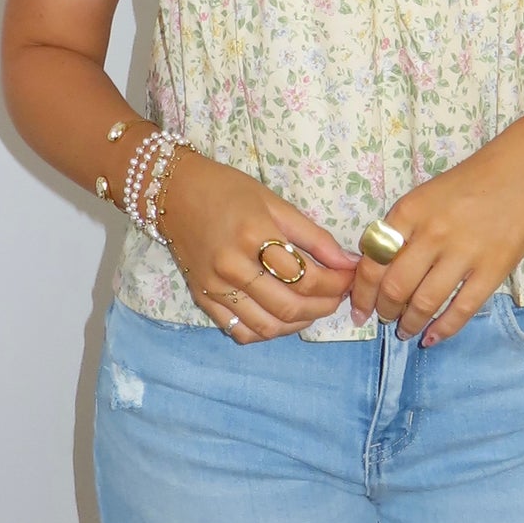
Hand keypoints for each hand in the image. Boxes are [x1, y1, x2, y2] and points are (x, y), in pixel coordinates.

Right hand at [162, 152, 357, 341]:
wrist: (173, 193)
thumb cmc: (227, 190)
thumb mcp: (275, 202)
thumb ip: (314, 236)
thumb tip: (348, 262)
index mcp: (254, 236)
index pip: (306, 277)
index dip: (337, 283)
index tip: (350, 277)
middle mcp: (233, 267)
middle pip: (290, 307)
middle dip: (325, 306)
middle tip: (338, 295)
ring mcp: (215, 288)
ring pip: (268, 327)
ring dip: (300, 324)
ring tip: (314, 307)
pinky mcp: (203, 299)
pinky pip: (241, 331)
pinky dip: (268, 331)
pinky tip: (282, 316)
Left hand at [349, 129, 523, 345]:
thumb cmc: (474, 178)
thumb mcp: (426, 194)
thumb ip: (404, 227)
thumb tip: (381, 265)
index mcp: (409, 211)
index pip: (373, 261)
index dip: (361, 292)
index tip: (358, 308)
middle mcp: (431, 234)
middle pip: (394, 287)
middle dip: (384, 311)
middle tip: (385, 320)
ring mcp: (463, 253)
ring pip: (424, 302)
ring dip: (410, 323)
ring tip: (407, 331)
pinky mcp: (493, 270)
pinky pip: (462, 309)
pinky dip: (443, 329)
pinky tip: (433, 337)